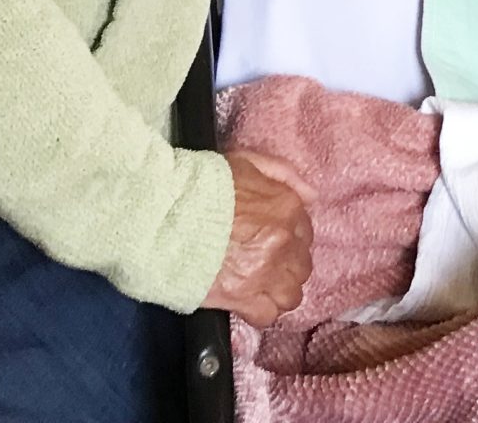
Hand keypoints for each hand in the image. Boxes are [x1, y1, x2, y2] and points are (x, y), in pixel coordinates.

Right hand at [199, 149, 313, 326]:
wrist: (165, 216)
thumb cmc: (202, 186)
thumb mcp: (246, 162)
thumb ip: (284, 175)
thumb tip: (311, 195)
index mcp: (286, 207)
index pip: (305, 233)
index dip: (288, 240)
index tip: (270, 242)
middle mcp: (283, 241)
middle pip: (301, 266)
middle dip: (284, 266)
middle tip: (261, 264)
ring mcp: (265, 272)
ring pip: (291, 295)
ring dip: (276, 291)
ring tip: (256, 285)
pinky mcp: (242, 298)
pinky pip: (267, 315)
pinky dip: (259, 311)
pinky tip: (245, 300)